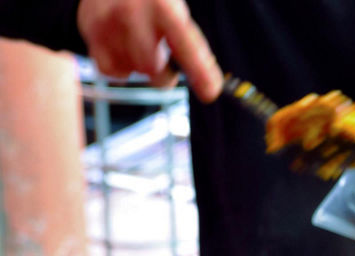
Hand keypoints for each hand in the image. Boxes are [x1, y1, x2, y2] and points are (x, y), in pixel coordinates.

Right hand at [77, 0, 221, 102]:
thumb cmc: (150, 2)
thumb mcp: (175, 14)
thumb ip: (191, 47)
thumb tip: (211, 87)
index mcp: (164, 7)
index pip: (186, 45)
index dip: (199, 72)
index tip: (210, 93)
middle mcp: (133, 12)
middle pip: (152, 67)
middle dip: (163, 75)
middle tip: (164, 66)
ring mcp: (108, 21)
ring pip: (132, 71)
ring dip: (141, 69)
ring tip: (141, 48)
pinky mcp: (90, 30)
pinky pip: (110, 71)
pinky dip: (120, 69)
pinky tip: (123, 51)